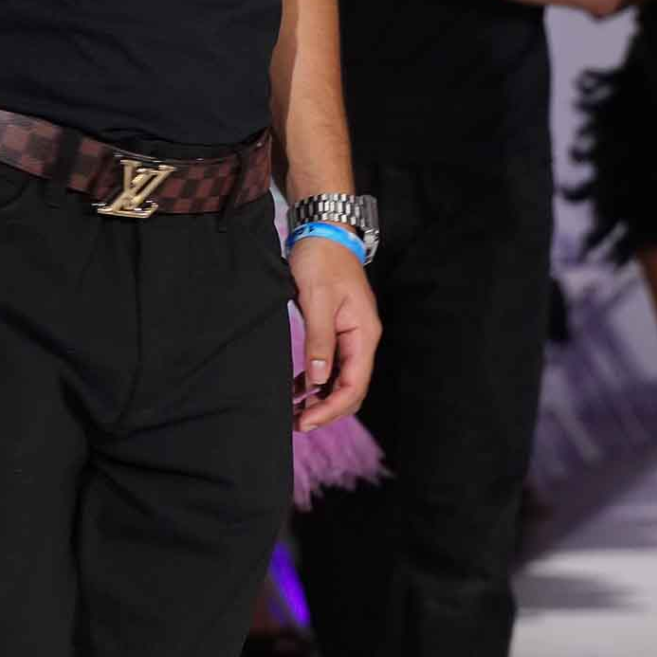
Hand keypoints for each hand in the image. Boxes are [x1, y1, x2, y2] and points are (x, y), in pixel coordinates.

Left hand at [288, 235, 379, 432]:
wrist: (323, 232)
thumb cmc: (321, 261)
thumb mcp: (317, 300)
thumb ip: (319, 340)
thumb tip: (319, 379)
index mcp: (363, 334)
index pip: (354, 384)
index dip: (331, 408)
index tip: (307, 421)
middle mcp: (362, 339)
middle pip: (350, 388)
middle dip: (326, 409)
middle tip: (297, 423)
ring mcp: (350, 336)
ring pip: (340, 379)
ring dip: (319, 398)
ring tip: (294, 413)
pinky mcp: (337, 331)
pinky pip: (329, 365)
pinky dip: (314, 380)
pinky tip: (296, 390)